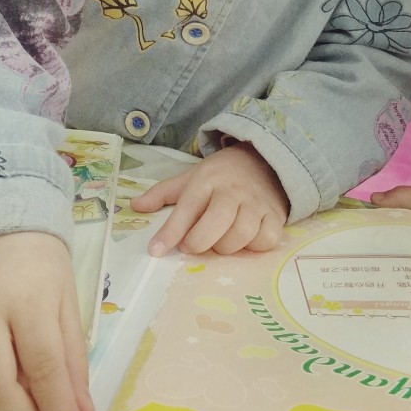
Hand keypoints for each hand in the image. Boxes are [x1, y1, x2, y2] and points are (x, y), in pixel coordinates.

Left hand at [130, 141, 288, 256]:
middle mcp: (232, 191)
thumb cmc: (221, 175)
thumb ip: (163, 193)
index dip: (170, 231)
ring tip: (218, 243)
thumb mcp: (191, 177)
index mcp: (207, 180)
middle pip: (217, 221)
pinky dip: (253, 247)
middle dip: (200, 241)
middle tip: (190, 246)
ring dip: (226, 247)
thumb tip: (134, 206)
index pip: (187, 207)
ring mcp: (256, 204)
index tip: (155, 250)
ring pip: (242, 234)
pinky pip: (265, 240)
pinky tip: (244, 242)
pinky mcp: (275, 216)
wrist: (263, 160)